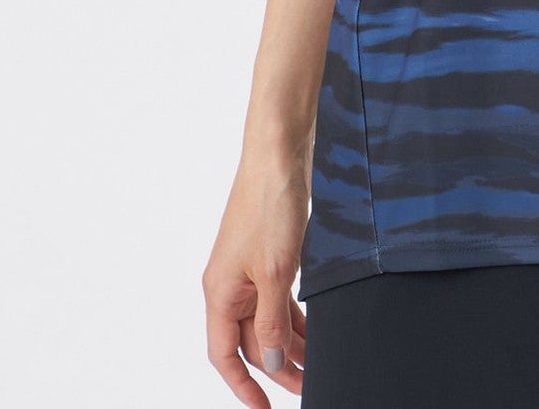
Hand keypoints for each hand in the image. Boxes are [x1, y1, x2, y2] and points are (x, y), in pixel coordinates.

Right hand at [203, 152, 309, 402]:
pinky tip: (315, 330)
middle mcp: (230, 286)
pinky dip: (295, 317)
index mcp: (220, 293)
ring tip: (318, 365)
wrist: (279, 153)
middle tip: (309, 388)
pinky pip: (278, 298)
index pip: (225, 356)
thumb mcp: (275, 272)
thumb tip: (274, 365)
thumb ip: (273, 322)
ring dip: (292, 344)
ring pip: (268, 320)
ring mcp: (249, 270)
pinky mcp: (269, 255)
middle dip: (279, 368)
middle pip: (252, 342)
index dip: (243, 387)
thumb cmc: (269, 205)